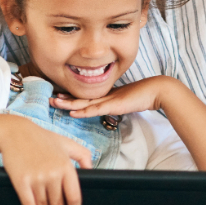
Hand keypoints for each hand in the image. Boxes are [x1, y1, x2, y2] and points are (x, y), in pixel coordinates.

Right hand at [1, 119, 91, 204]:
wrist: (15, 133)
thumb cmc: (42, 138)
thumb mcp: (66, 142)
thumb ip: (82, 155)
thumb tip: (91, 171)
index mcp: (66, 166)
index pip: (74, 195)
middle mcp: (53, 174)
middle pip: (58, 204)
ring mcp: (36, 178)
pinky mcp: (21, 181)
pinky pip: (28, 203)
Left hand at [50, 77, 171, 118]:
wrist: (156, 90)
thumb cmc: (144, 95)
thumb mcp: (126, 101)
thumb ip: (117, 104)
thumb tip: (112, 107)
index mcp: (106, 94)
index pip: (85, 97)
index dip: (71, 97)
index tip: (58, 97)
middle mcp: (104, 95)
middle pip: (80, 98)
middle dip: (64, 98)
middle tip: (49, 98)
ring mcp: (108, 99)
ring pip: (84, 102)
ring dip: (68, 103)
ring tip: (54, 103)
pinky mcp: (113, 104)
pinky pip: (95, 109)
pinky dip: (83, 111)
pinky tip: (73, 113)